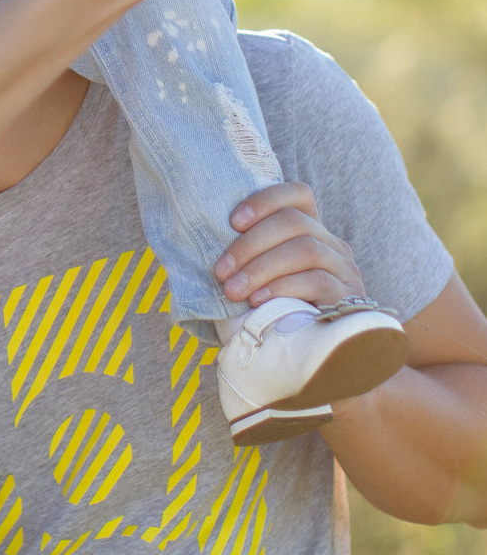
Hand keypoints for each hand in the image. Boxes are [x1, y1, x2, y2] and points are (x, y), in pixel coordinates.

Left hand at [214, 182, 366, 306]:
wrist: (312, 360)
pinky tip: (258, 301)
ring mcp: (345, 270)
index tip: (232, 221)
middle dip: (250, 244)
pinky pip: (317, 280)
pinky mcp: (350, 297)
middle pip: (295, 222)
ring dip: (261, 268)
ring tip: (234, 290)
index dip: (265, 200)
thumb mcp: (259, 277)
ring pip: (306, 250)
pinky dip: (282, 287)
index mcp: (310, 231)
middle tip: (221, 271)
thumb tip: (204, 237)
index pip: (298, 194)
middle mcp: (333, 245)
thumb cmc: (273, 312)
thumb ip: (248, 255)